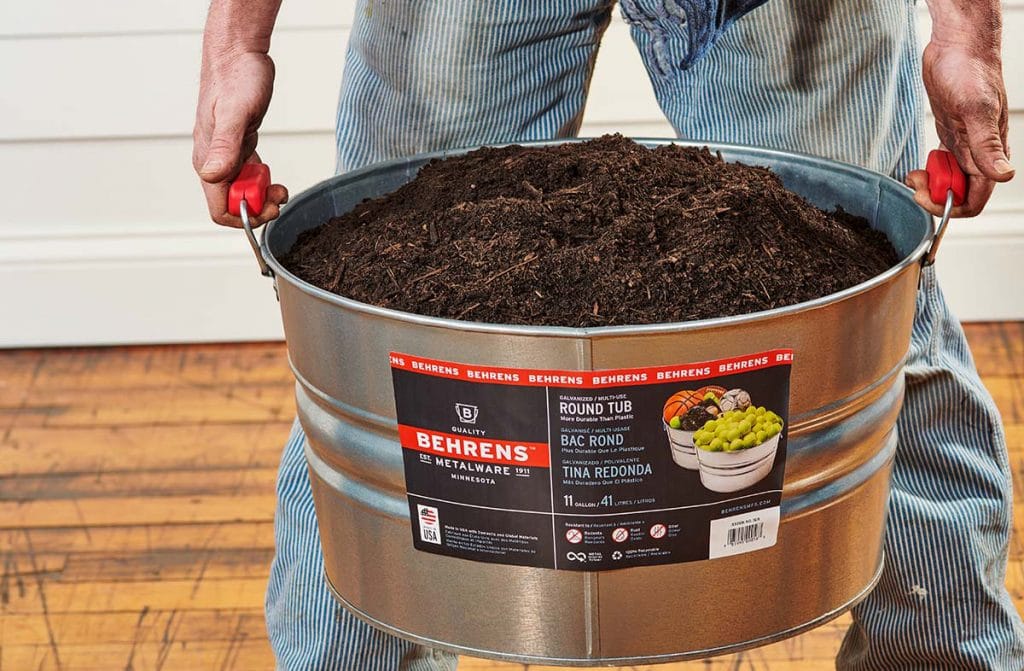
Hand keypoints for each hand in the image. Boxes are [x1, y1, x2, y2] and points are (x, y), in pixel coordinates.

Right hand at [192, 50, 287, 227]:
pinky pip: (247, 175)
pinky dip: (261, 181)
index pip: (219, 209)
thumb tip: (212, 175)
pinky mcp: (238, 145)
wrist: (238, 53)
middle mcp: (213, 160)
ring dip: (261, 195)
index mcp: (207, 159)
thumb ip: (225, 146)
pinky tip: (272, 174)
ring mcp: (225, 154)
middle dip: (258, 206)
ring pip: (241, 191)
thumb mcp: (236, 113)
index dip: (245, 216)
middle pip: (233, 204)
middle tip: (279, 193)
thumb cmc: (236, 77)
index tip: (267, 206)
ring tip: (280, 186)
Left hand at [905, 40, 1013, 217]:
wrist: (958, 47)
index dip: (951, 205)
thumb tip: (1004, 175)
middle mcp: (979, 152)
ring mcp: (965, 144)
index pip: (975, 198)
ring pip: (950, 180)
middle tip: (915, 182)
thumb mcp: (976, 110)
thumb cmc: (971, 71)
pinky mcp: (951, 135)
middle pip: (959, 193)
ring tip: (913, 174)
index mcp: (990, 152)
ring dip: (931, 184)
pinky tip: (917, 166)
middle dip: (935, 195)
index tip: (926, 196)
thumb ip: (987, 146)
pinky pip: (942, 164)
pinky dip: (929, 171)